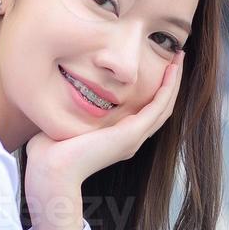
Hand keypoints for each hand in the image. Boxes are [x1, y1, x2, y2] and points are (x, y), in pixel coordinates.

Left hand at [24, 50, 183, 186]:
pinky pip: (159, 106)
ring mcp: (134, 138)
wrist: (52, 170)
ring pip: (165, 106)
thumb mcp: (66, 123)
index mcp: (118, 139)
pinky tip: (171, 69)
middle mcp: (131, 140)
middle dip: (170, 82)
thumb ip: (71, 110)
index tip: (159, 66)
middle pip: (161, 108)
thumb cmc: (50, 151)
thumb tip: (64, 91)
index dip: (155, 89)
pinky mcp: (132, 134)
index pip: (145, 112)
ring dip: (174, 81)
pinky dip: (168, 87)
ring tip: (179, 58)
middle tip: (176, 59)